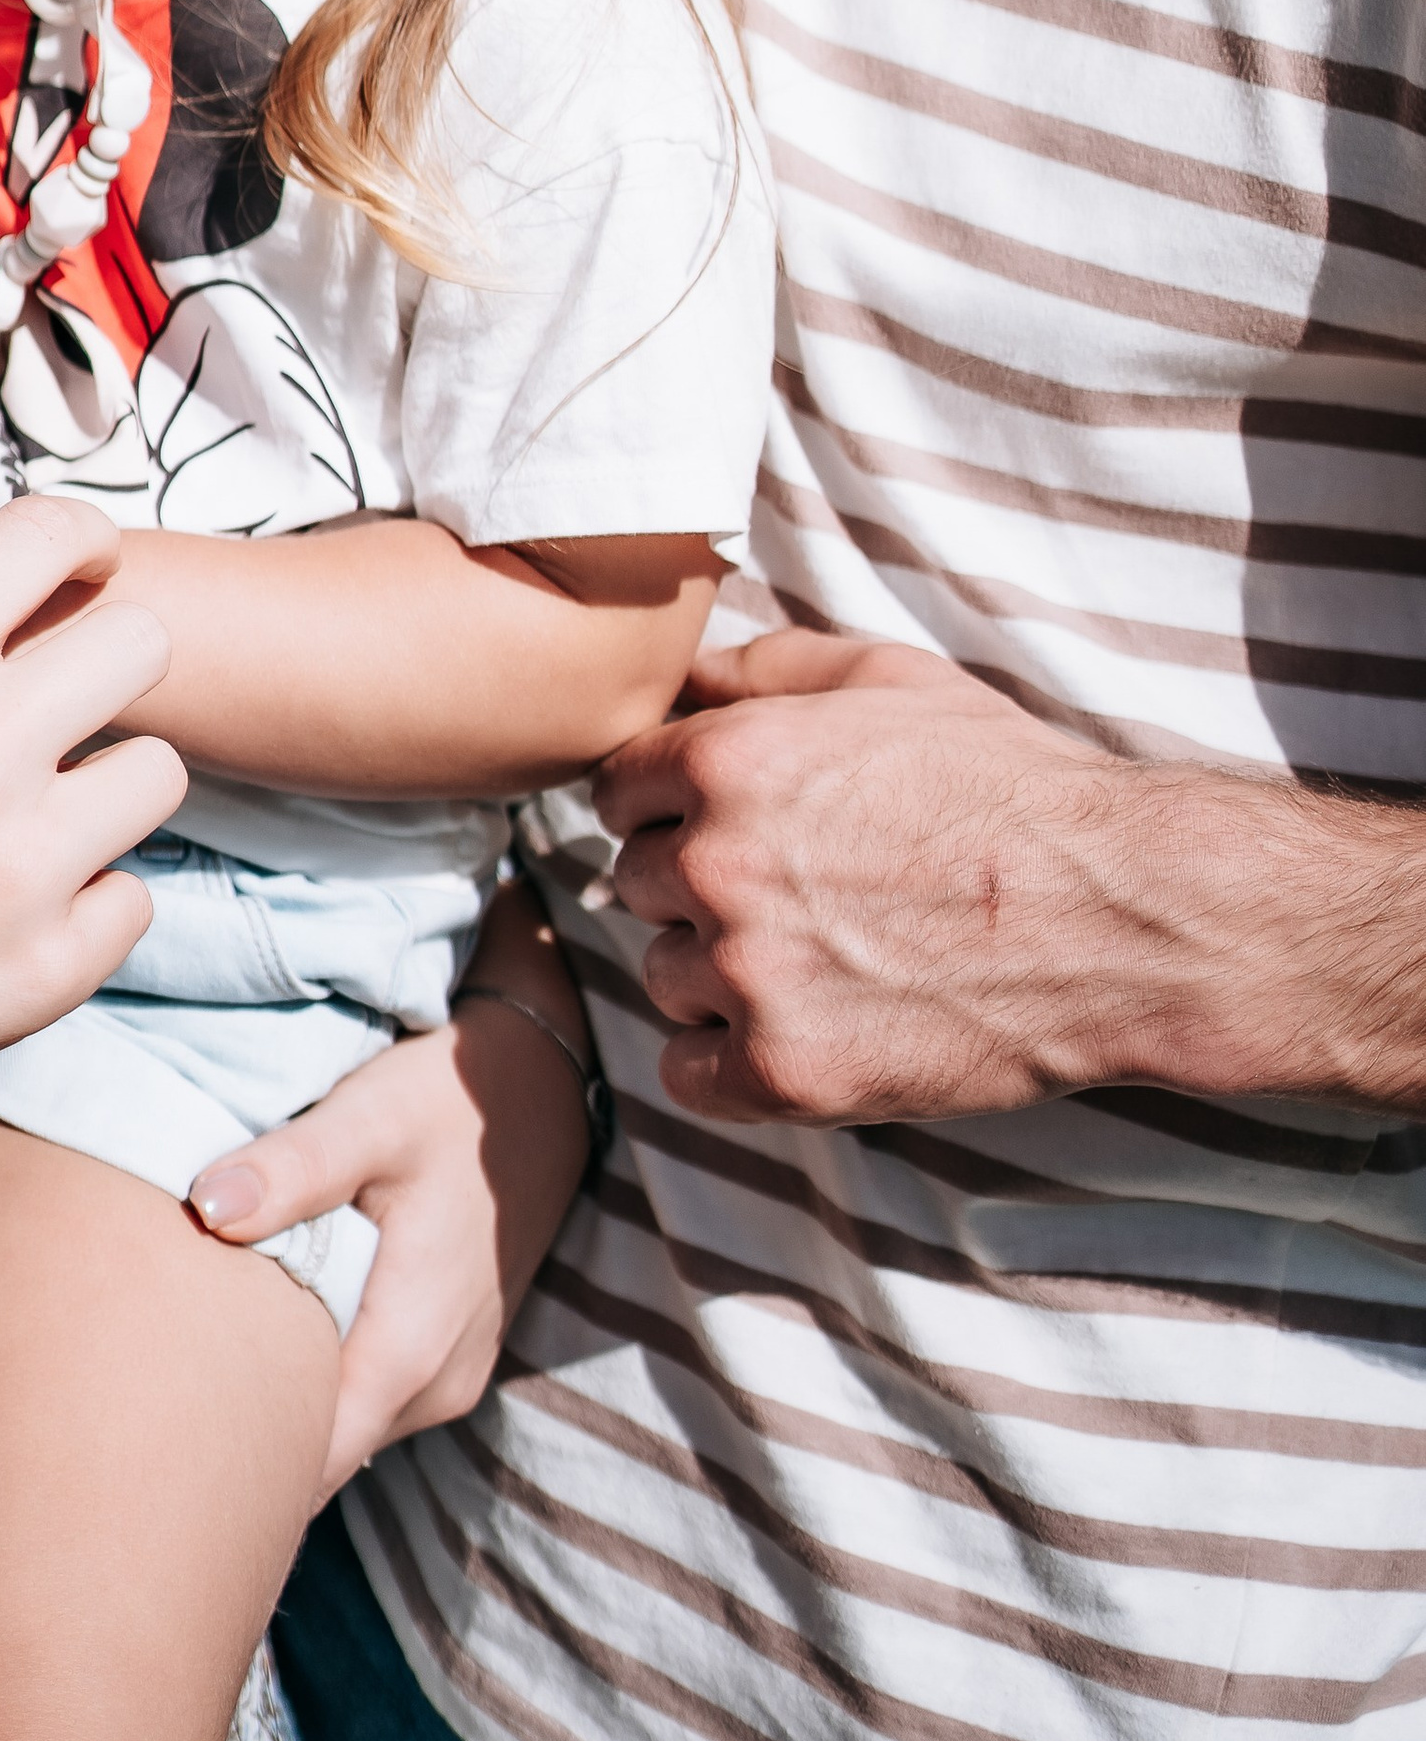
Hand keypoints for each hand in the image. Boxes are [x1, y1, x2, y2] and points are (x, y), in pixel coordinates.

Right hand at [0, 499, 186, 1163]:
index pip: (48, 534)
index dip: (83, 539)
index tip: (92, 565)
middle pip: (142, 644)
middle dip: (110, 666)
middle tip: (70, 707)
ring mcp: (25, 860)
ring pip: (159, 773)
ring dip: (105, 792)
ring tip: (36, 824)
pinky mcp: (50, 964)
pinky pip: (131, 898)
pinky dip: (82, 908)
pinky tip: (14, 918)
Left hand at [185, 885, 591, 1498]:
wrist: (542, 1089)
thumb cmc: (447, 1102)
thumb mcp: (369, 1119)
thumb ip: (292, 1169)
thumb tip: (205, 1210)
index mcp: (411, 1349)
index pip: (311, 1463)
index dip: (234, 1468)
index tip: (151, 1448)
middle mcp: (436, 1386)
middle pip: (323, 1455)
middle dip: (244, 1448)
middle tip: (146, 1420)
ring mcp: (449, 1376)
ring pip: (347, 1428)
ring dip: (283, 1409)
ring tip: (193, 1378)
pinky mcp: (447, 1355)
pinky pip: (371, 1396)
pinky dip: (321, 1380)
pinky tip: (267, 1341)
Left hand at [596, 625, 1322, 1122]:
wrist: (1120, 913)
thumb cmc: (1008, 784)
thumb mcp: (886, 677)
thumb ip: (758, 666)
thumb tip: (674, 680)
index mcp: (728, 761)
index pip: (618, 789)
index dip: (672, 805)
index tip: (734, 824)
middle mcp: (720, 864)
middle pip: (638, 883)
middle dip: (701, 884)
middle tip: (801, 890)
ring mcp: (750, 975)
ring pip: (665, 975)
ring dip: (720, 972)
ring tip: (825, 954)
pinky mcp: (787, 1074)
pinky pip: (689, 1073)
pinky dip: (731, 1060)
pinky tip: (806, 1026)